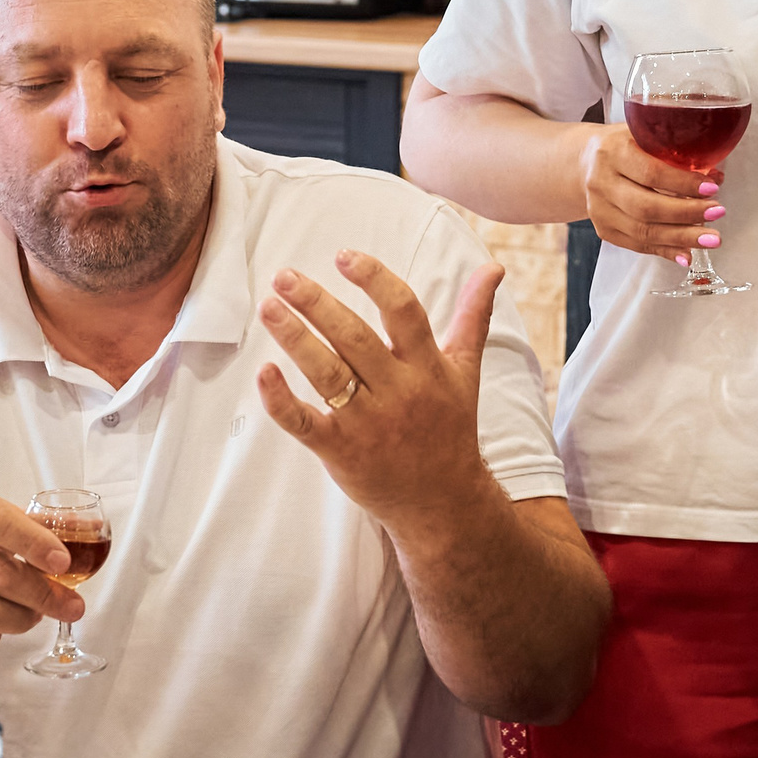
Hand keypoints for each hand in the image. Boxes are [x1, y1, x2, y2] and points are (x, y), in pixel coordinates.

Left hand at [257, 251, 503, 532]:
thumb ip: (473, 316)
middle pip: (355, 339)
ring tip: (268, 307)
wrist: (444, 502)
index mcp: (428, 367)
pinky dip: (280, 400)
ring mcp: (367, 424)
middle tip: (285, 276)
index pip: (404, 311)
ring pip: (326, 374)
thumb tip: (494, 267)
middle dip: (318, 304)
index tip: (344, 255)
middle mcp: (399, 392)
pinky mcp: (340, 451)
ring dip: (294, 338)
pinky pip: (305, 423)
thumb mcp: (466, 370)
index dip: (374, 279)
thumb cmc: (450, 427)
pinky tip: (263, 372)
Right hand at [577, 125, 725, 263]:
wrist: (586, 163)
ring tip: (711, 239)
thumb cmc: (624, 147)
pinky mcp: (604, 230)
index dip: (684, 183)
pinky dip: (666, 251)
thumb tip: (715, 177)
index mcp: (613, 152)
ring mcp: (600, 210)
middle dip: (687, 213)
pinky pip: (638, 245)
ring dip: (682, 237)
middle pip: (646, 207)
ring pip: (643, 231)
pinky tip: (687, 254)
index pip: (651, 173)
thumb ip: (675, 153)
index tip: (712, 187)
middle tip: (717, 212)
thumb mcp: (645, 137)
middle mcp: (601, 182)